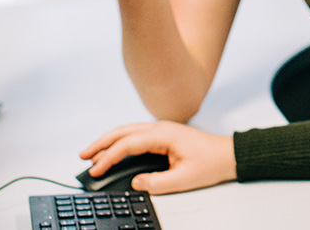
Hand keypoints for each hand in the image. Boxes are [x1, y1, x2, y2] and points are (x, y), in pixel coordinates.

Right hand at [80, 121, 236, 193]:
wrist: (227, 155)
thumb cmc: (210, 163)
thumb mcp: (183, 179)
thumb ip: (157, 182)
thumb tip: (136, 182)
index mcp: (163, 135)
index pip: (127, 144)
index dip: (108, 157)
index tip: (95, 169)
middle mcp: (159, 128)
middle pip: (122, 132)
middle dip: (100, 144)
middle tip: (82, 156)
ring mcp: (160, 130)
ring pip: (127, 131)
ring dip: (108, 141)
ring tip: (91, 154)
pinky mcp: (162, 135)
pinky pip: (135, 135)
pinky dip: (119, 141)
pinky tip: (112, 150)